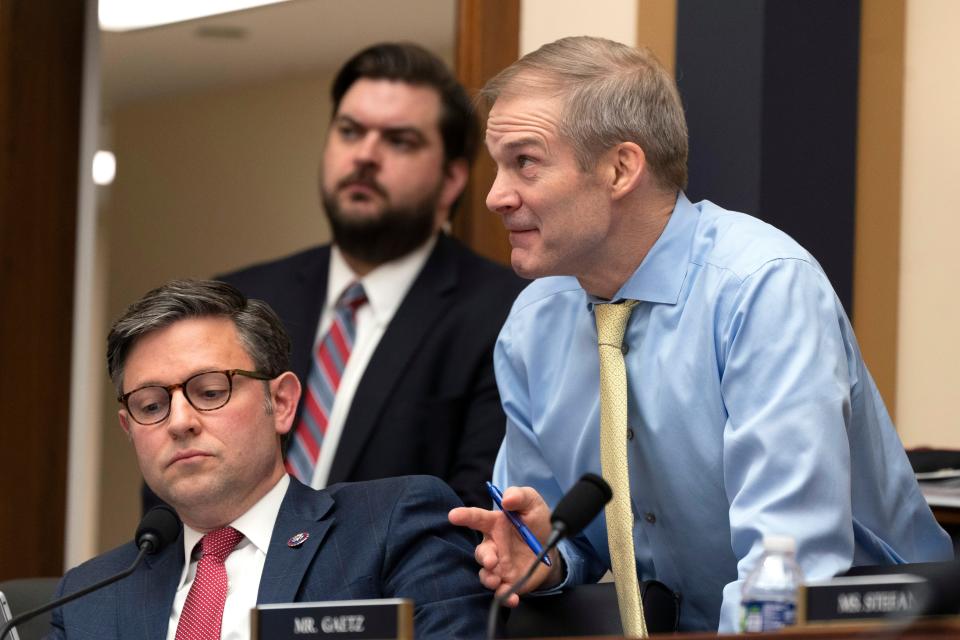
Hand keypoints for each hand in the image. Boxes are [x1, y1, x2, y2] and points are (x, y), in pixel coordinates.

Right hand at [448, 486, 562, 606]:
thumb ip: (520, 496)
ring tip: (496, 580)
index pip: (476, 518)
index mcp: (495, 524)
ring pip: (486, 574)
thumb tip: (506, 500)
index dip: (464, 516)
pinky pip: (502, 591)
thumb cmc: (536, 521)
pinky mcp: (509, 581)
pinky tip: (512, 597)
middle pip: (481, 552)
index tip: (453, 515)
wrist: (552, 547)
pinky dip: (505, 596)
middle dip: (484, 557)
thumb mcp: (533, 503)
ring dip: (489, 578)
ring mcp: (499, 565)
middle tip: (492, 560)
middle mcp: (493, 546)